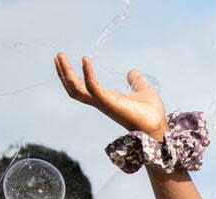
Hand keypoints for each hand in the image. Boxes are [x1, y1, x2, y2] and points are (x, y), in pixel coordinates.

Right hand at [54, 52, 168, 138]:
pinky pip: (92, 87)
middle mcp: (100, 101)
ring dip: (67, 73)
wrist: (157, 126)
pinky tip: (86, 59)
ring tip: (61, 56)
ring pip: (76, 89)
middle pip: (74, 88)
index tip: (66, 61)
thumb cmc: (150, 113)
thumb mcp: (142, 90)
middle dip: (64, 73)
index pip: (82, 87)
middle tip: (58, 55)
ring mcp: (103, 102)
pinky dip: (88, 73)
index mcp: (105, 98)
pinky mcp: (108, 102)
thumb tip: (132, 71)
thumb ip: (136, 81)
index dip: (72, 75)